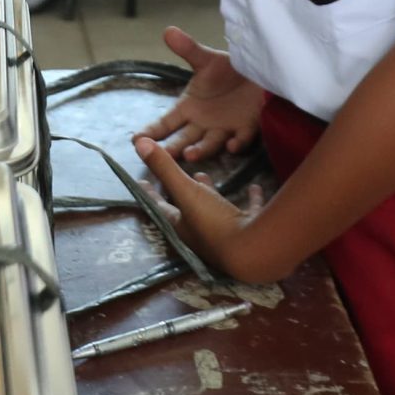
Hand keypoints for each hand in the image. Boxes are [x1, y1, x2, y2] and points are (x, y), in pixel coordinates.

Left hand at [132, 135, 277, 282]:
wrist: (250, 251)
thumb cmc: (212, 223)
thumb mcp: (186, 191)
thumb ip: (165, 168)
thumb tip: (139, 142)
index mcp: (182, 226)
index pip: (160, 207)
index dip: (150, 193)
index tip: (142, 182)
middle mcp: (200, 233)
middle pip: (187, 209)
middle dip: (181, 192)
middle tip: (177, 176)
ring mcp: (225, 235)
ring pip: (213, 211)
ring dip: (209, 194)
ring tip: (204, 177)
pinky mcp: (248, 232)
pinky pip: (247, 212)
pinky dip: (249, 199)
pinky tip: (255, 187)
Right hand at [140, 27, 266, 161]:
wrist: (258, 73)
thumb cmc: (228, 69)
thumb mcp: (207, 59)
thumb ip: (188, 49)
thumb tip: (168, 31)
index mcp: (189, 107)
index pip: (167, 122)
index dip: (153, 130)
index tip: (137, 140)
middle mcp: (203, 122)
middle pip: (184, 138)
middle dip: (172, 148)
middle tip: (161, 155)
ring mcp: (224, 128)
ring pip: (209, 143)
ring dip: (200, 150)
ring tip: (190, 155)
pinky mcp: (246, 128)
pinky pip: (241, 138)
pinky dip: (236, 143)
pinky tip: (231, 145)